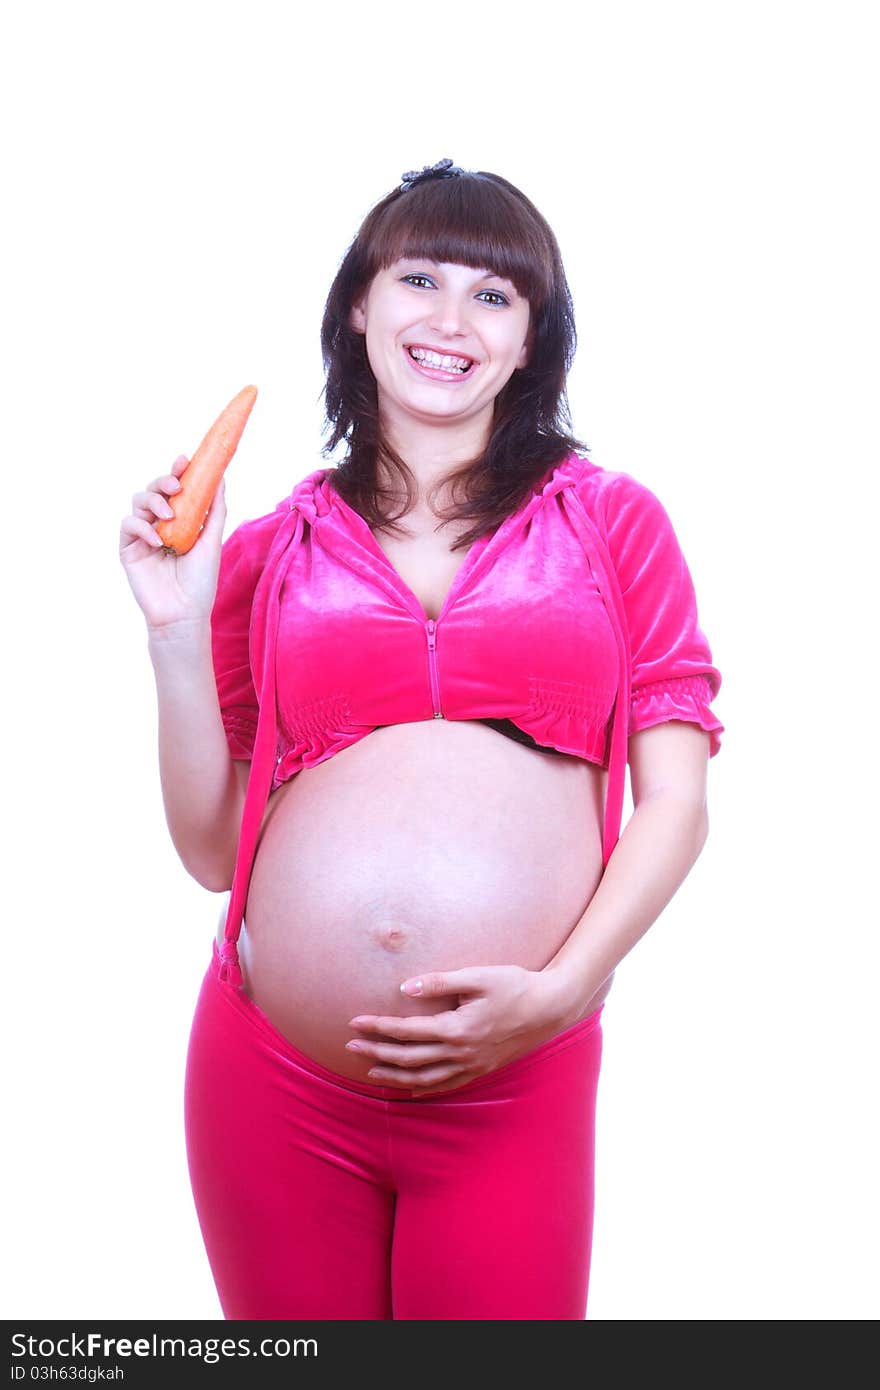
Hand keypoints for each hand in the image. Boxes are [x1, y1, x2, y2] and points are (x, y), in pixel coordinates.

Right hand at [118, 454, 226, 631]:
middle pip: (153, 489)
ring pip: (138, 501)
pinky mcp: (128, 549)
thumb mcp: (211, 541)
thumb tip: (220, 477)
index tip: (185, 460)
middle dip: (163, 481)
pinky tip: (157, 540)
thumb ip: (214, 510)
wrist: (184, 614)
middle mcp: (159, 524)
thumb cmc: (200, 582)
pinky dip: (142, 527)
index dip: (177, 471)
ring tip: (169, 517)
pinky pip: (129, 525)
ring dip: (153, 502)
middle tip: (176, 486)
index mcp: (179, 520)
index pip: (175, 489)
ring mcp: (142, 535)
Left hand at [346, 964, 568, 1095]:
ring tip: (371, 1069)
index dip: (378, 1027)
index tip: (355, 1021)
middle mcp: (460, 1053)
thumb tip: (406, 988)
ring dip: (394, 1075)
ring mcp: (471, 1066)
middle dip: (377, 1052)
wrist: (550, 1008)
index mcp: (457, 1029)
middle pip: (408, 1058)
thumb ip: (440, 983)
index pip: (406, 1031)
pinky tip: (408, 1089)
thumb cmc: (515, 985)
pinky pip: (445, 1086)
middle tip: (351, 1045)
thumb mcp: (478, 976)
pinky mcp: (480, 1070)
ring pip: (423, 1079)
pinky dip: (422, 1089)